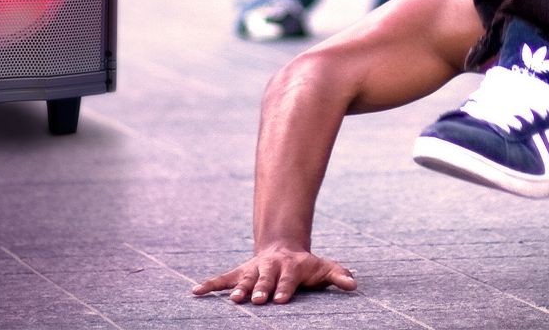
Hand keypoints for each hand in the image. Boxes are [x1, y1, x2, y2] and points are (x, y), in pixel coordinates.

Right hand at [192, 246, 356, 304]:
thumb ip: (337, 274)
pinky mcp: (239, 273)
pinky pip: (222, 279)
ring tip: (234, 300)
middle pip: (265, 278)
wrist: (283, 247)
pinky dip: (209, 285)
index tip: (281, 300)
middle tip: (256, 300)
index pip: (288, 279)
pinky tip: (195, 292)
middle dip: (261, 288)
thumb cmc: (305, 265)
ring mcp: (253, 269)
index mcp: (290, 267)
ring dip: (238, 289)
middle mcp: (270, 267)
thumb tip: (353, 284)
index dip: (285, 288)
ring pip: (244, 278)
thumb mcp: (322, 267)